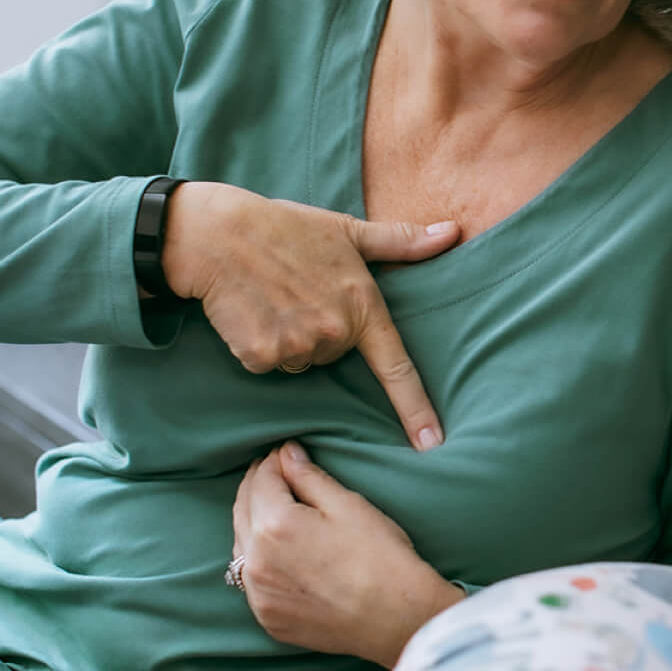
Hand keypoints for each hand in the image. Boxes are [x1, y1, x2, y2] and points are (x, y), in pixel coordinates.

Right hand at [164, 180, 459, 448]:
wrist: (219, 235)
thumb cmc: (286, 228)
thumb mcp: (349, 230)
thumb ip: (402, 241)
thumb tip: (452, 232)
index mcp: (363, 305)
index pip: (397, 367)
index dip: (416, 408)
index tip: (432, 442)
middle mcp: (336, 332)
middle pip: (335, 356)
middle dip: (320, 331)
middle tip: (298, 292)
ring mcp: (298, 346)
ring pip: (300, 362)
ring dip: (289, 339)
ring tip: (272, 298)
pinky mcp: (261, 356)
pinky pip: (268, 365)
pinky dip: (260, 346)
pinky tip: (252, 313)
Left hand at [231, 440, 463, 667]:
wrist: (396, 617)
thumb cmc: (381, 557)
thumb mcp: (349, 505)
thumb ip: (310, 477)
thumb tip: (286, 454)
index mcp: (275, 526)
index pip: (261, 481)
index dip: (273, 461)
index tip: (284, 452)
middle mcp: (256, 561)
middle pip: (242, 510)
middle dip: (256, 486)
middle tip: (274, 472)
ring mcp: (258, 594)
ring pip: (241, 546)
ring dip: (252, 522)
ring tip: (274, 508)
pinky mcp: (268, 617)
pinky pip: (252, 579)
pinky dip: (259, 558)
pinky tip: (279, 551)